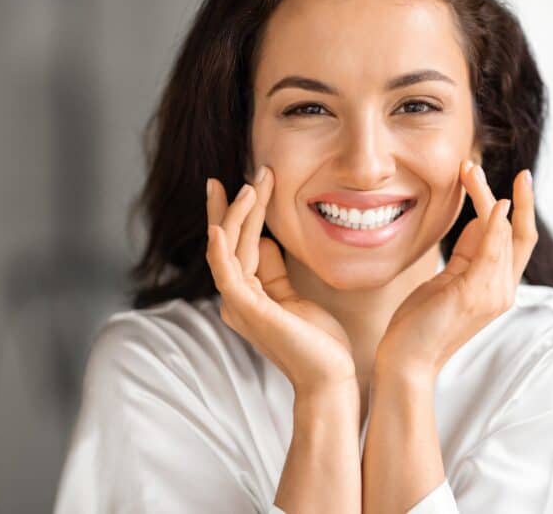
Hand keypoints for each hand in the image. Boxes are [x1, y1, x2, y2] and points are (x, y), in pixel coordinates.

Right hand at [205, 167, 356, 396]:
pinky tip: (222, 226)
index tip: (243, 182)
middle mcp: (235, 298)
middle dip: (234, 205)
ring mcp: (238, 305)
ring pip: (229, 249)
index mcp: (246, 295)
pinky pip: (227, 273)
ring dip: (239, 214)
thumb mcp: (295, 296)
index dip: (236, 213)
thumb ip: (275, 270)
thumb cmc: (319, 342)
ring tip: (252, 185)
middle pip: (228, 241)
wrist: (331, 378)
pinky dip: (222, 248)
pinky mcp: (247, 310)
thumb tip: (265, 241)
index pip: (236, 245)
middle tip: (246, 173)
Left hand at [376, 161, 538, 377]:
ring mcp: (492, 294)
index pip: (518, 242)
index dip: (521, 210)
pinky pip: (492, 250)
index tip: (516, 181)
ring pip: (504, 233)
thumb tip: (480, 220)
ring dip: (488, 196)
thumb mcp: (447, 280)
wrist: (406, 360)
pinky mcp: (474, 293)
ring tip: (470, 169)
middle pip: (523, 236)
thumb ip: (467, 254)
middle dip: (523, 201)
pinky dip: (495, 223)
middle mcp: (502, 291)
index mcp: (497, 287)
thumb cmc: (420, 323)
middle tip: (514, 171)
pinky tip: (492, 202)